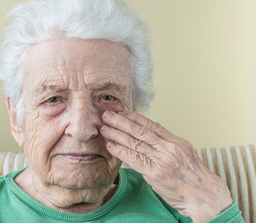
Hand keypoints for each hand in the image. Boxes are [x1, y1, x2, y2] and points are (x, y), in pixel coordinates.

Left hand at [100, 110, 232, 222]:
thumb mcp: (184, 154)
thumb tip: (149, 137)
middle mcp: (169, 147)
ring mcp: (162, 159)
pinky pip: (134, 159)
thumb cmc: (193, 177)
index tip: (122, 111)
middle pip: (141, 130)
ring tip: (104, 128)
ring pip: (135, 143)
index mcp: (176, 141)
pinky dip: (121, 151)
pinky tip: (111, 145)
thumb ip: (166, 145)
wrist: (205, 196)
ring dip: (117, 134)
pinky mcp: (156, 173)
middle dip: (121, 121)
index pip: (152, 124)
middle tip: (106, 114)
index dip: (134, 117)